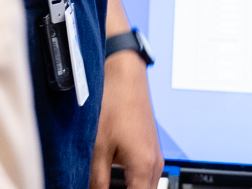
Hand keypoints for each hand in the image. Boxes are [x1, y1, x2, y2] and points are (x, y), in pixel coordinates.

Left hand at [90, 49, 159, 188]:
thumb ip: (96, 180)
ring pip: (144, 187)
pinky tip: (110, 177)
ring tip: (103, 183)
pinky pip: (144, 176)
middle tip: (101, 186)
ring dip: (127, 188)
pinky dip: (130, 181)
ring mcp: (155, 157)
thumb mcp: (98, 147)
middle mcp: (155, 164)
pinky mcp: (149, 149)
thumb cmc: (115, 104)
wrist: (126, 75)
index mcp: (144, 167)